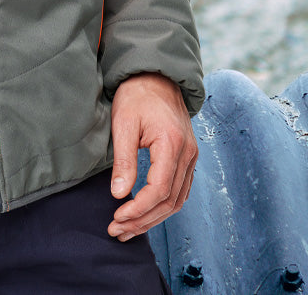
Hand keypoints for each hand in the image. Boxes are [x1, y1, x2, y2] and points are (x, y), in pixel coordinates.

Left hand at [106, 73, 196, 240]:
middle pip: (169, 201)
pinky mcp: (187, 158)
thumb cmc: (137, 95)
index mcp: (172, 144)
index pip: (159, 190)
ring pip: (176, 201)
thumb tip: (119, 195)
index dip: (138, 210)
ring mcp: (191, 157)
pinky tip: (144, 214)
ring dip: (152, 218)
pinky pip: (179, 191)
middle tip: (116, 230)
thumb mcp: (124, 122)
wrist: (156, 76)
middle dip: (142, 220)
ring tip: (127, 229)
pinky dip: (162, 207)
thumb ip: (123, 160)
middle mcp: (188, 154)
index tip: (116, 218)